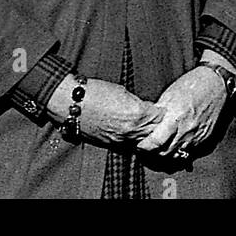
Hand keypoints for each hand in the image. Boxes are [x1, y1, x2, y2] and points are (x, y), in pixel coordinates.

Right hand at [46, 77, 161, 147]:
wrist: (71, 103)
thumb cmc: (96, 91)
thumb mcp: (123, 92)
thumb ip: (138, 103)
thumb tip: (148, 108)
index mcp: (136, 114)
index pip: (160, 116)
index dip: (162, 111)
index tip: (163, 107)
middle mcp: (130, 130)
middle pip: (154, 131)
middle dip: (158, 124)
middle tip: (159, 117)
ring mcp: (120, 139)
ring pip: (142, 140)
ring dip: (147, 133)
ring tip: (148, 125)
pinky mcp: (110, 144)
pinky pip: (128, 143)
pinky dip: (134, 138)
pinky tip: (134, 130)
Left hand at [135, 67, 228, 160]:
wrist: (217, 83)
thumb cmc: (193, 84)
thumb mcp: (169, 95)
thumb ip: (158, 114)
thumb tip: (146, 125)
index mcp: (176, 118)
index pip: (155, 143)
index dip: (145, 147)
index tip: (140, 144)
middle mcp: (187, 130)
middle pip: (164, 153)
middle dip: (153, 153)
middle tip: (147, 148)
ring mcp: (197, 136)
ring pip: (177, 156)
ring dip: (167, 154)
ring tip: (161, 147)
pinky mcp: (205, 138)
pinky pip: (190, 152)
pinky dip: (180, 151)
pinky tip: (175, 143)